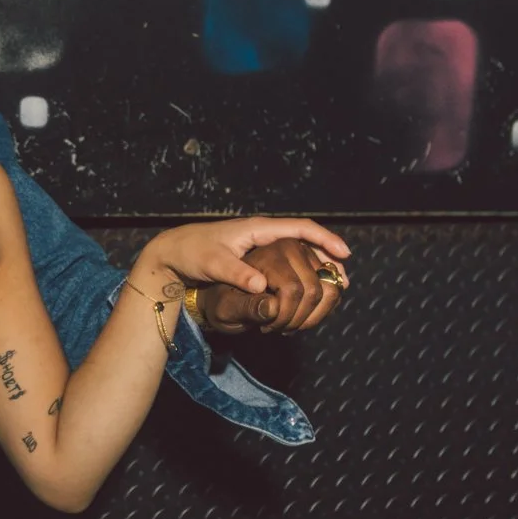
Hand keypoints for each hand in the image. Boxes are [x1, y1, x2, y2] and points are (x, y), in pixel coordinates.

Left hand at [140, 219, 349, 322]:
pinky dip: (300, 274)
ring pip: (297, 253)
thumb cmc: (192, 253)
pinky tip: (307, 289)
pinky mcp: (255, 258)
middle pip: (305, 241)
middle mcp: (263, 234)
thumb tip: (261, 285)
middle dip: (327, 257)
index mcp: (258, 229)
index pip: (300, 228)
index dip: (324, 239)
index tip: (344, 253)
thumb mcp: (213, 263)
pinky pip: (286, 263)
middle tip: (344, 277)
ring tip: (334, 285)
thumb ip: (237, 273)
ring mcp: (260, 246)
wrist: (173, 253)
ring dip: (316, 267)